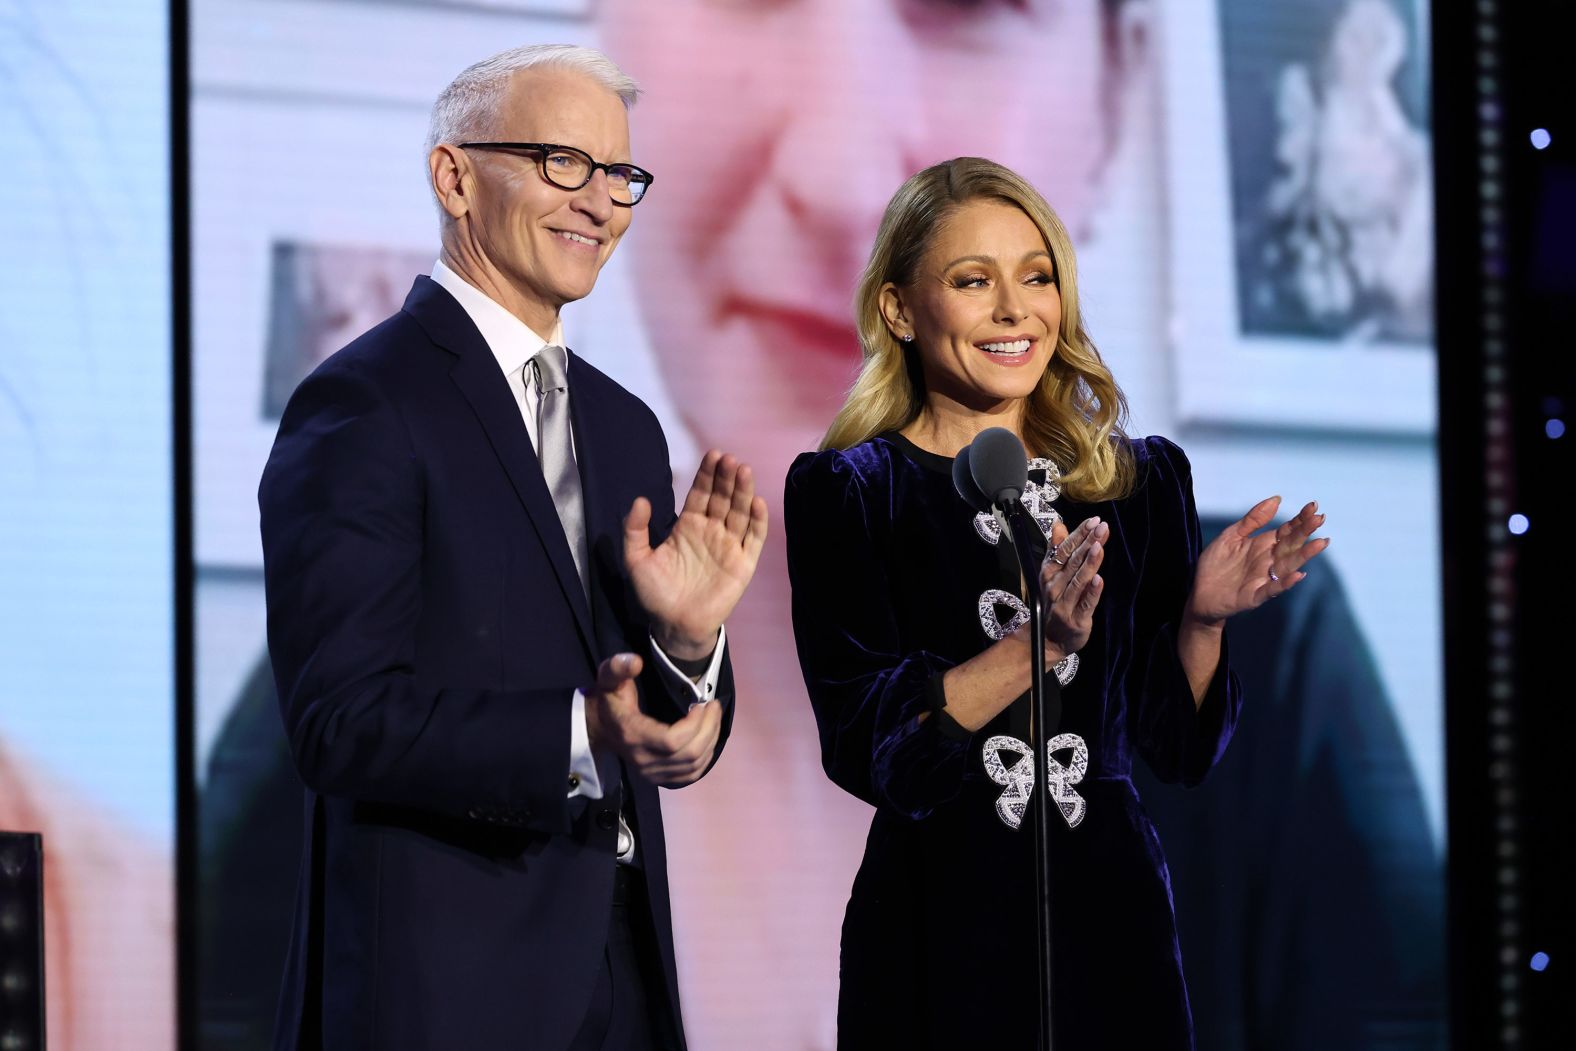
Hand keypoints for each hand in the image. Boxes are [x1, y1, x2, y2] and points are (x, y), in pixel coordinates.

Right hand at [583, 653, 723, 786]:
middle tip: (714, 706)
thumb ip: (618, 667)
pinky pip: (691, 774)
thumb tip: (636, 661)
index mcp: (633, 735)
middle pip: (689, 754)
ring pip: (694, 766)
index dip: (694, 724)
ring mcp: (652, 773)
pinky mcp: (660, 778)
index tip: (701, 703)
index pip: (671, 741)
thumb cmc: (609, 700)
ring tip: (714, 717)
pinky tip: (708, 737)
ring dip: (711, 741)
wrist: (600, 727)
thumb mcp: (608, 678)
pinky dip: (706, 757)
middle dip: (709, 729)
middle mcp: (644, 760)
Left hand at [625, 450, 768, 659]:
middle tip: (730, 459)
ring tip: (744, 471)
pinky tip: (758, 503)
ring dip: (743, 492)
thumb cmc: (656, 593)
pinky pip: (753, 539)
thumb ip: (635, 530)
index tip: (713, 455)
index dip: (707, 475)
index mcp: (688, 526)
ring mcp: (728, 546)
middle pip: (722, 498)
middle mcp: (711, 531)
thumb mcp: (636, 560)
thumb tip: (640, 500)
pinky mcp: (743, 564)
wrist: (674, 625)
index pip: (700, 494)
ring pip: (739, 513)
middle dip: (726, 478)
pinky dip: (757, 521)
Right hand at [1038, 516, 1107, 658]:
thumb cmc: (1054, 602)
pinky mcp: (1076, 619)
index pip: (1064, 549)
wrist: (1048, 639)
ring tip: (1099, 546)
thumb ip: (1057, 549)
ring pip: (1078, 580)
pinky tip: (1099, 579)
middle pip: (1073, 561)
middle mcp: (1054, 586)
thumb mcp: (1051, 574)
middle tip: (1101, 527)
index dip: (1079, 534)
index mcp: (1049, 573)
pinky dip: (1092, 592)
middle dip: (1088, 542)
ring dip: (1089, 563)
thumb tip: (1059, 525)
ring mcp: (1064, 603)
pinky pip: (1085, 603)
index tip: (1093, 521)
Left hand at [1186, 497, 1327, 624]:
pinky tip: (1298, 575)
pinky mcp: (1254, 595)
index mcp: (1263, 545)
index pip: (1287, 530)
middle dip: (1305, 532)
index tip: (1313, 506)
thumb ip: (1252, 520)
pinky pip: (1272, 589)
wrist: (1198, 593)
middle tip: (1320, 519)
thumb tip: (1277, 498)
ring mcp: (1263, 579)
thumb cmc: (1215, 563)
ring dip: (1304, 555)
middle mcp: (1268, 561)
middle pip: (1291, 545)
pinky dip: (1285, 583)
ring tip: (1320, 543)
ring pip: (1288, 566)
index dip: (1300, 519)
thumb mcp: (1231, 536)